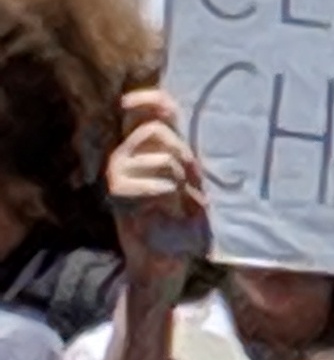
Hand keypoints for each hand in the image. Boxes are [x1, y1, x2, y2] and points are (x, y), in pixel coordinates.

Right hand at [105, 88, 207, 285]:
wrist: (165, 259)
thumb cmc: (183, 215)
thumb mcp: (189, 176)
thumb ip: (185, 147)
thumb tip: (191, 118)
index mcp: (140, 147)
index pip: (140, 110)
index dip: (152, 100)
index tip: (168, 107)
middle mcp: (123, 156)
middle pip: (157, 131)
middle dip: (183, 155)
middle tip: (188, 182)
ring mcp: (117, 174)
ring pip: (164, 158)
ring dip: (182, 180)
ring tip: (179, 201)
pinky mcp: (119, 194)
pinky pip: (160, 182)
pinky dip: (174, 197)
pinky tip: (167, 211)